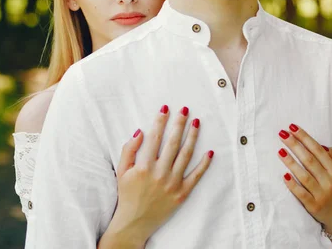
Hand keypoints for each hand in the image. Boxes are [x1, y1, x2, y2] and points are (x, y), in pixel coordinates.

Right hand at [98, 106, 212, 247]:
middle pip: (172, 143)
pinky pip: (196, 176)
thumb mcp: (120, 171)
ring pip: (186, 155)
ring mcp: (172, 183)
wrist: (134, 223)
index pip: (154, 138)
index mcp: (143, 167)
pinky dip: (204, 164)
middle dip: (179, 124)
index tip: (166, 108)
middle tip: (185, 109)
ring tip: (196, 122)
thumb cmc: (127, 194)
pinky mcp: (182, 193)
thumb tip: (140, 131)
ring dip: (192, 137)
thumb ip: (128, 150)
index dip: (160, 121)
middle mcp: (159, 173)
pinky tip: (210, 151)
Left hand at [278, 124, 331, 234]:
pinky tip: (284, 175)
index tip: (293, 128)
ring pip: (304, 176)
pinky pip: (302, 194)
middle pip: (310, 160)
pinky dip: (293, 185)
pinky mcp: (314, 206)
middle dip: (295, 145)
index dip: (305, 138)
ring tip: (280, 151)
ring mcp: (322, 195)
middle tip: (283, 134)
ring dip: (291, 163)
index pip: (318, 151)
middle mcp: (329, 182)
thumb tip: (324, 145)